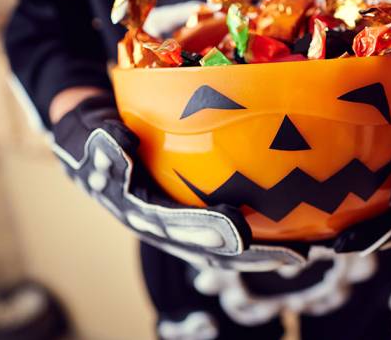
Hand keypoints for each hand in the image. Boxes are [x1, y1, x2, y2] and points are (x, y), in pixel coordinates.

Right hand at [51, 93, 306, 269]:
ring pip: (221, 249)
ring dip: (260, 254)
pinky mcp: (190, 217)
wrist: (89, 146)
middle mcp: (161, 226)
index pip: (176, 224)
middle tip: (293, 256)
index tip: (238, 227)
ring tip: (301, 254)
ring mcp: (177, 226)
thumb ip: (102, 142)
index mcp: (137, 210)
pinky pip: (224, 234)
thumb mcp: (90, 134)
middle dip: (250, 255)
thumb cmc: (93, 136)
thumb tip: (119, 141)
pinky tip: (287, 235)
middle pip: (209, 248)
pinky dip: (255, 239)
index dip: (206, 229)